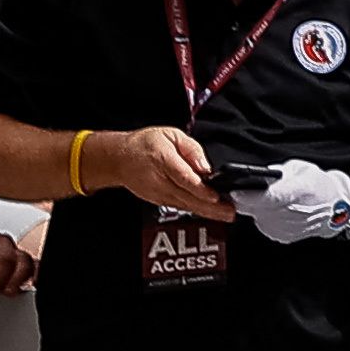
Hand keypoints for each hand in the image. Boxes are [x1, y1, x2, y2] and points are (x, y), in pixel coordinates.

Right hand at [110, 126, 229, 218]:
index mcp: (162, 159)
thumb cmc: (146, 144)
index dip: (199, 188)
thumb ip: (191, 149)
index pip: (183, 177)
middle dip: (210, 206)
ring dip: (207, 212)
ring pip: (184, 205)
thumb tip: (205, 167)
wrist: (119, 158)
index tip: (214, 195)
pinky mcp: (158, 200)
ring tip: (226, 215)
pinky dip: (196, 211)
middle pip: (186, 196)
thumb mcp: (171, 134)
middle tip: (229, 212)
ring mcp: (157, 193)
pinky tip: (211, 213)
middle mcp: (159, 180)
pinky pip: (180, 207)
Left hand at [232, 158, 349, 245]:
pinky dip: (265, 217)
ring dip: (256, 208)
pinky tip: (278, 211)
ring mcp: (284, 227)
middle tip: (250, 190)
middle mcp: (289, 213)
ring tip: (271, 200)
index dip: (246, 195)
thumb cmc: (321, 187)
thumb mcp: (301, 170)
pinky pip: (263, 224)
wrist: (338, 210)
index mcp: (296, 192)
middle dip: (247, 199)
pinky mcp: (281, 236)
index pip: (265, 197)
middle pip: (253, 208)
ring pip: (255, 216)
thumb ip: (278, 173)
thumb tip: (259, 178)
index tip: (234, 190)